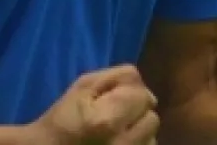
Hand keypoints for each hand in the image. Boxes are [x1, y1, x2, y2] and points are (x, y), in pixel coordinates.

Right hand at [30, 64, 159, 144]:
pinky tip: (120, 141)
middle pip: (152, 118)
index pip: (143, 96)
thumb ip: (119, 77)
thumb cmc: (64, 118)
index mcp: (107, 121)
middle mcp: (122, 144)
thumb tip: (146, 91)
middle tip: (116, 115)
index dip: (130, 93)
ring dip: (140, 131)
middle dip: (137, 113)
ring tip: (117, 131)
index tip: (113, 99)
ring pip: (152, 137)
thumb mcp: (84, 86)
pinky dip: (137, 143)